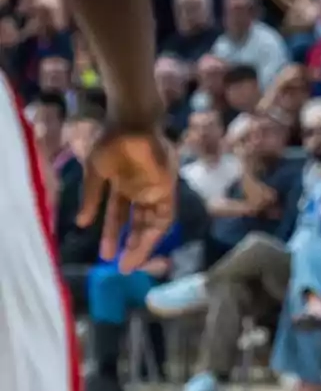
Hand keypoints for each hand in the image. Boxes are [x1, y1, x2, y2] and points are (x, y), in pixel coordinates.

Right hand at [76, 125, 176, 274]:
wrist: (132, 122)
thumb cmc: (112, 142)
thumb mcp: (96, 173)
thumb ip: (91, 197)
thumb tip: (82, 223)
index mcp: (125, 187)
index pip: (120, 218)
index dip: (112, 236)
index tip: (105, 256)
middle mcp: (142, 192)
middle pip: (138, 226)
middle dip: (130, 247)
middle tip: (122, 269)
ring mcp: (156, 191)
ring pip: (151, 225)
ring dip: (143, 244)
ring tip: (131, 261)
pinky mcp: (168, 188)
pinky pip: (165, 215)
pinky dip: (155, 229)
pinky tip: (144, 242)